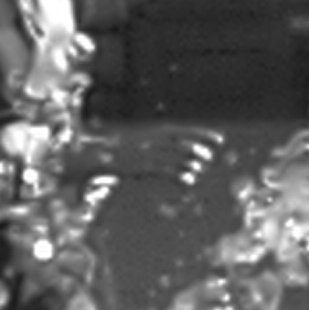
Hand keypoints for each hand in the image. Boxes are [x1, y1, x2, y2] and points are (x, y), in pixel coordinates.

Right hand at [105, 124, 221, 188]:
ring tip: (201, 169)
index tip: (220, 139)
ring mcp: (147, 153)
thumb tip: (169, 136)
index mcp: (151, 129)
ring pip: (178, 158)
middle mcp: (152, 140)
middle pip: (184, 143)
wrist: (88, 154)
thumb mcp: (132, 134)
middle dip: (202, 149)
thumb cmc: (109, 145)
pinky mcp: (141, 168)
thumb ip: (151, 134)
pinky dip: (180, 175)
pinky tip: (189, 180)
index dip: (204, 134)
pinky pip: (166, 172)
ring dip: (193, 163)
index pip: (183, 130)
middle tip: (212, 155)